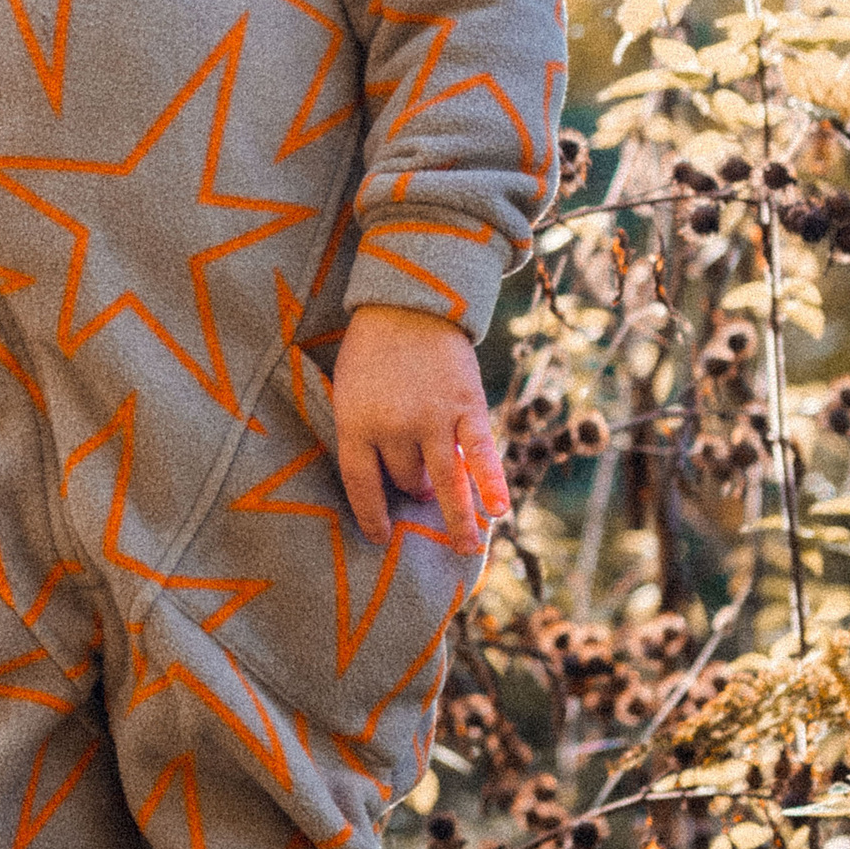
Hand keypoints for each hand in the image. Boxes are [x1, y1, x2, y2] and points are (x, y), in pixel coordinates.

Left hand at [331, 307, 510, 555]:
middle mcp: (394, 426)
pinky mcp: (467, 407)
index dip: (371, 516)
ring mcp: (433, 417)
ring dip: (457, 516)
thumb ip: (362, 432)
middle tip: (421, 492)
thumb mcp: (349, 389)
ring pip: (443, 479)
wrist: (409, 303)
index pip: (361, 485)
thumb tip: (383, 482)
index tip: (382, 537)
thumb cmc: (372, 350)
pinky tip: (500, 511)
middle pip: (404, 478)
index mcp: (356, 422)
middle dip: (413, 488)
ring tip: (466, 545)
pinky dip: (491, 483)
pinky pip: (480, 454)